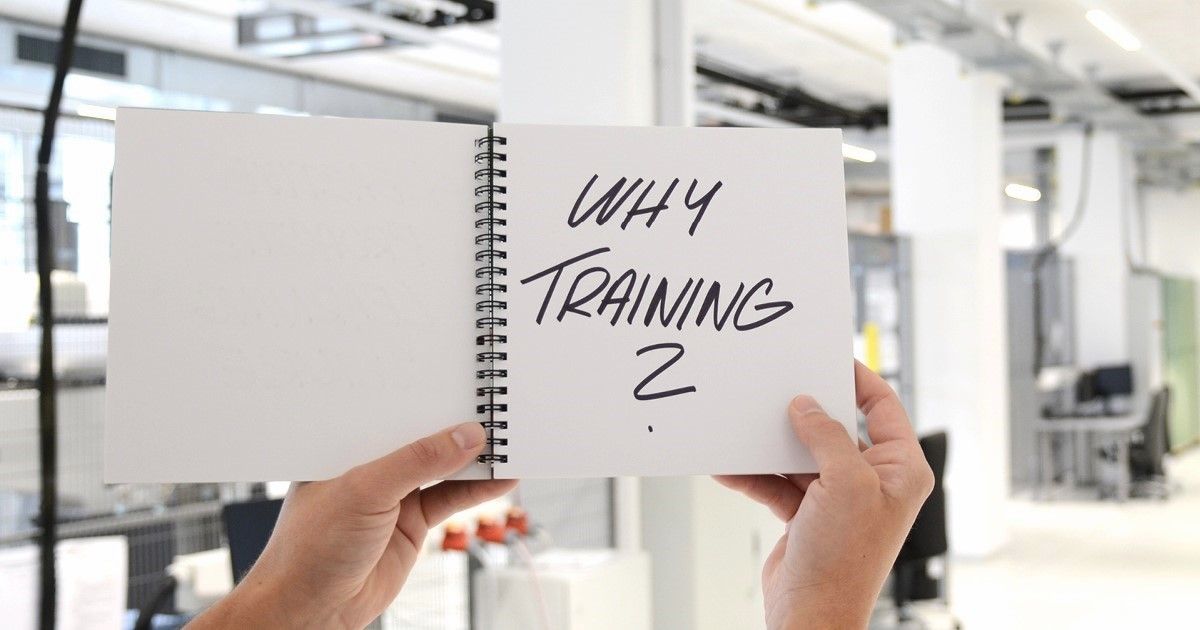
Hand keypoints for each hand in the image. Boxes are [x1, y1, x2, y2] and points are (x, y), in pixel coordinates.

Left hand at [190, 422, 516, 629]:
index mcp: (345, 444)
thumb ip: (418, 462)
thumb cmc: (310, 547)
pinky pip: (450, 499)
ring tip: (510, 442)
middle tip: (495, 406)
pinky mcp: (411, 522)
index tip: (464, 385)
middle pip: (422, 437)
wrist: (311, 610)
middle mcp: (369, 464)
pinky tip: (502, 480)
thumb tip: (466, 437)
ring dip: (473, 460)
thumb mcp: (365, 490)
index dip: (427, 397)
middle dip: (455, 425)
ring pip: (441, 468)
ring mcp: (392, 494)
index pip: (392, 410)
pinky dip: (477, 490)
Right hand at [714, 361, 933, 629]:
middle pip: (835, 428)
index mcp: (901, 469)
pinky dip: (754, 476)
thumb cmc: (844, 559)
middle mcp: (873, 480)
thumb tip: (805, 405)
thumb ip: (826, 436)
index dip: (857, 379)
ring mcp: (838, 498)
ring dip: (770, 446)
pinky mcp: (807, 514)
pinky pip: (777, 482)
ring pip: (800, 455)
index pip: (883, 406)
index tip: (828, 358)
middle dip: (803, 412)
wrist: (811, 615)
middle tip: (776, 387)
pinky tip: (729, 467)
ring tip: (744, 427)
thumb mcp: (844, 483)